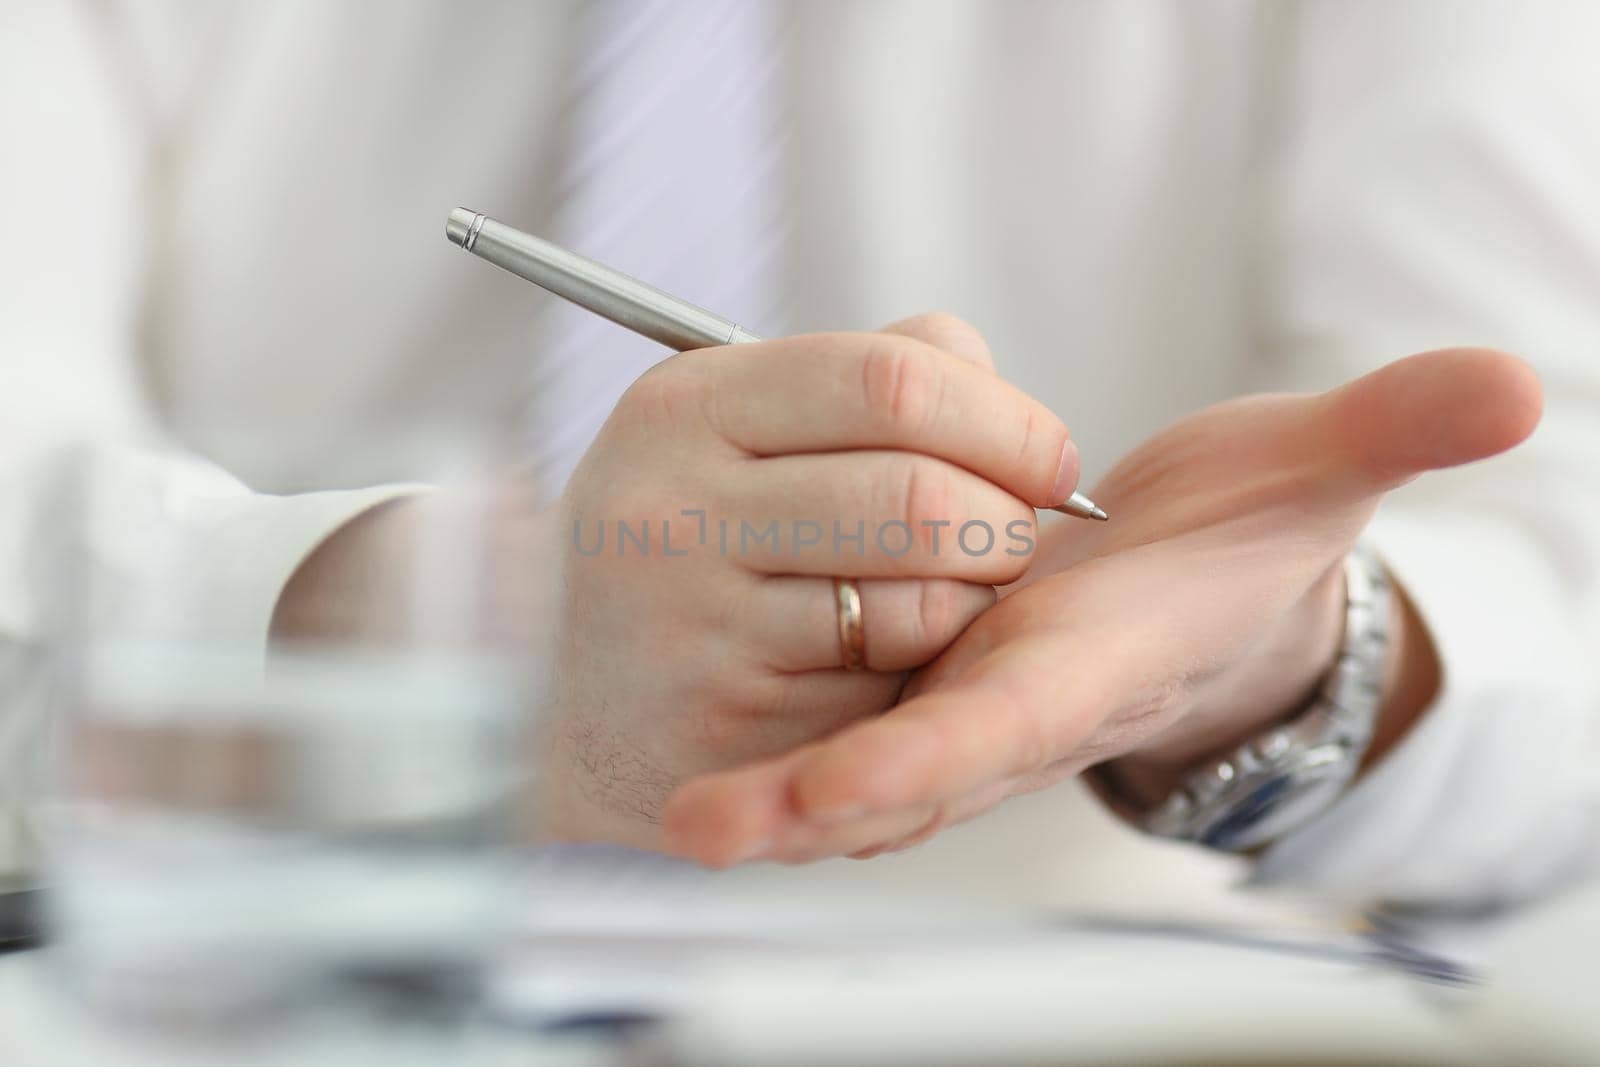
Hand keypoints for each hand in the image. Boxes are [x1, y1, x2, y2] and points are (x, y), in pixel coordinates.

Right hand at [540, 314, 1081, 850]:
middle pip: (922, 497)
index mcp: (683, 409)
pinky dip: (920, 677)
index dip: (1005, 418)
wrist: (555, 700)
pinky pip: (888, 697)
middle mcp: (673, 511)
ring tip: (951, 595)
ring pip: (920, 604)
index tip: (1052, 458)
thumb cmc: (678, 545)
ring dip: (975, 602)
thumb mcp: (726, 430)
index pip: (890, 381)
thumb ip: (864, 379)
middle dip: (1010, 520)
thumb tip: (995, 383)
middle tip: (1014, 537)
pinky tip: (887, 664)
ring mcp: (693, 630)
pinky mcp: (726, 730)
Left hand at [662, 348, 1542, 864]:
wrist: (1196, 593)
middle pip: (901, 763)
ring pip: (850, 754)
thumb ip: (1394, 431)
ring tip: (671, 830)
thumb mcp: (1313, 469)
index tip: (814, 805)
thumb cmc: (1242, 541)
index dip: (918, 758)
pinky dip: (768, 745)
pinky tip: (686, 774)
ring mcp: (949, 700)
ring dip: (766, 796)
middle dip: (808, 808)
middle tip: (693, 835)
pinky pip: (831, 713)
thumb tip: (1514, 388)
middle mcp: (1002, 697)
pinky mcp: (914, 674)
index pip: (998, 719)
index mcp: (1080, 664)